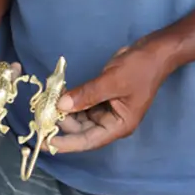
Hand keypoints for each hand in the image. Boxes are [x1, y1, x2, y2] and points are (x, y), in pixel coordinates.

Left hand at [53, 40, 172, 152]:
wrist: (153, 51)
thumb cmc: (139, 69)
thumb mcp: (112, 82)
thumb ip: (86, 95)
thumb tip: (61, 106)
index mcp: (119, 126)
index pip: (88, 140)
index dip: (67, 143)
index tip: (46, 143)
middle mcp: (112, 121)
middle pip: (83, 130)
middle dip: (63, 124)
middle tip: (41, 117)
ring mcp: (108, 109)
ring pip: (81, 116)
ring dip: (65, 111)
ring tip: (45, 106)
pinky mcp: (103, 96)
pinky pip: (84, 103)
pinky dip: (72, 100)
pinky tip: (58, 95)